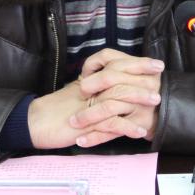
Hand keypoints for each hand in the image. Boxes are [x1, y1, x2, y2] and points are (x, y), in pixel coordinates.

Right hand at [26, 50, 163, 148]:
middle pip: (120, 76)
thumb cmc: (56, 112)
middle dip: (142, 76)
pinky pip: (108, 124)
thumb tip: (118, 90)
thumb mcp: (78, 97)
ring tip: (155, 101)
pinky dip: (125, 127)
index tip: (156, 64)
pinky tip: (138, 131)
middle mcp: (90, 89)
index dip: (137, 63)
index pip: (116, 66)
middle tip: (160, 76)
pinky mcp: (84, 123)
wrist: (34, 122)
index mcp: (89, 81)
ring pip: (117, 96)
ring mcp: (88, 105)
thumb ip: (96, 91)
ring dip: (138, 98)